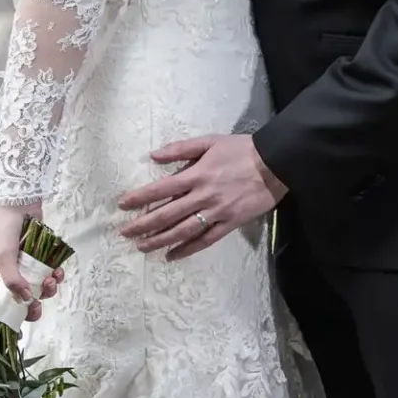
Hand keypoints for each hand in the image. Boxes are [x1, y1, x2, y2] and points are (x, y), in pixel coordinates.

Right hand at [0, 203, 63, 321]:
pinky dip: (55, 276)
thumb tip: (26, 300)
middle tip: (40, 302)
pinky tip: (58, 270)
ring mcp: (26, 267)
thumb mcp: (3, 255)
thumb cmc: (4, 229)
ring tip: (52, 278)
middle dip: (33, 303)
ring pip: (38, 288)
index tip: (23, 318)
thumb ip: (12, 280)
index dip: (9, 313)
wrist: (20, 201)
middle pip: (21, 300)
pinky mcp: (40, 259)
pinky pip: (49, 274)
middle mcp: (8, 274)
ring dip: (47, 288)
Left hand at [117, 134, 287, 260]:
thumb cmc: (240, 150)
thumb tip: (153, 155)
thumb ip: (180, 149)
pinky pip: (206, 240)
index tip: (123, 205)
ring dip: (160, 241)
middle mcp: (202, 197)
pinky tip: (173, 256)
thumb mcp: (209, 141)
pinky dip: (188, 249)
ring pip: (183, 231)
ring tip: (143, 248)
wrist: (274, 163)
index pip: (160, 189)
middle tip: (125, 233)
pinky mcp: (230, 224)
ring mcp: (216, 213)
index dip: (140, 198)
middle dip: (143, 225)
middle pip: (167, 215)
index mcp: (196, 175)